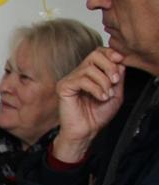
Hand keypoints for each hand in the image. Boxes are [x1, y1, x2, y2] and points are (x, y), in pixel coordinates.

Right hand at [53, 48, 126, 163]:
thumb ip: (118, 77)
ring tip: (106, 95)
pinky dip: (95, 88)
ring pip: (89, 68)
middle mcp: (79, 74)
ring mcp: (70, 79)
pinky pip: (82, 80)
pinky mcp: (64, 87)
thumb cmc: (97, 115)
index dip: (111, 53)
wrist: (86, 131)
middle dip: (109, 66)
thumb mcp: (115, 93)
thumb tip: (120, 63)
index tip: (121, 61)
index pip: (99, 53)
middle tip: (115, 81)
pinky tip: (99, 97)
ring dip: (103, 81)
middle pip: (94, 54)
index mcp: (90, 73)